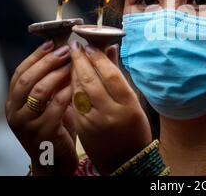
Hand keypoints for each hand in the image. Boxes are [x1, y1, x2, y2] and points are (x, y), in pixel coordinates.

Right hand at [5, 41, 77, 174]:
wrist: (55, 159)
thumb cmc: (56, 126)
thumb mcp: (51, 101)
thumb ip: (56, 80)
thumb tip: (70, 52)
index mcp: (14, 101)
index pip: (21, 71)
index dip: (36, 56)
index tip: (52, 42)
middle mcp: (15, 111)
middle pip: (28, 78)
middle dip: (48, 61)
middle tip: (66, 50)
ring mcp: (26, 123)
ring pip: (40, 91)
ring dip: (58, 74)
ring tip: (74, 64)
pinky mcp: (42, 132)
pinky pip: (56, 106)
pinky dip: (68, 91)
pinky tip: (79, 83)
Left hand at [69, 41, 151, 174]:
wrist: (126, 160)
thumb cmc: (134, 128)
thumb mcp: (132, 100)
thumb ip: (118, 74)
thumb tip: (110, 48)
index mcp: (128, 104)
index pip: (110, 75)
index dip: (98, 58)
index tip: (90, 46)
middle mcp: (110, 112)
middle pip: (91, 80)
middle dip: (81, 60)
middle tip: (75, 46)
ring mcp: (95, 121)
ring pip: (79, 91)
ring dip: (73, 72)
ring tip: (72, 59)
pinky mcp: (83, 128)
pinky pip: (74, 103)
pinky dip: (71, 88)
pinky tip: (70, 78)